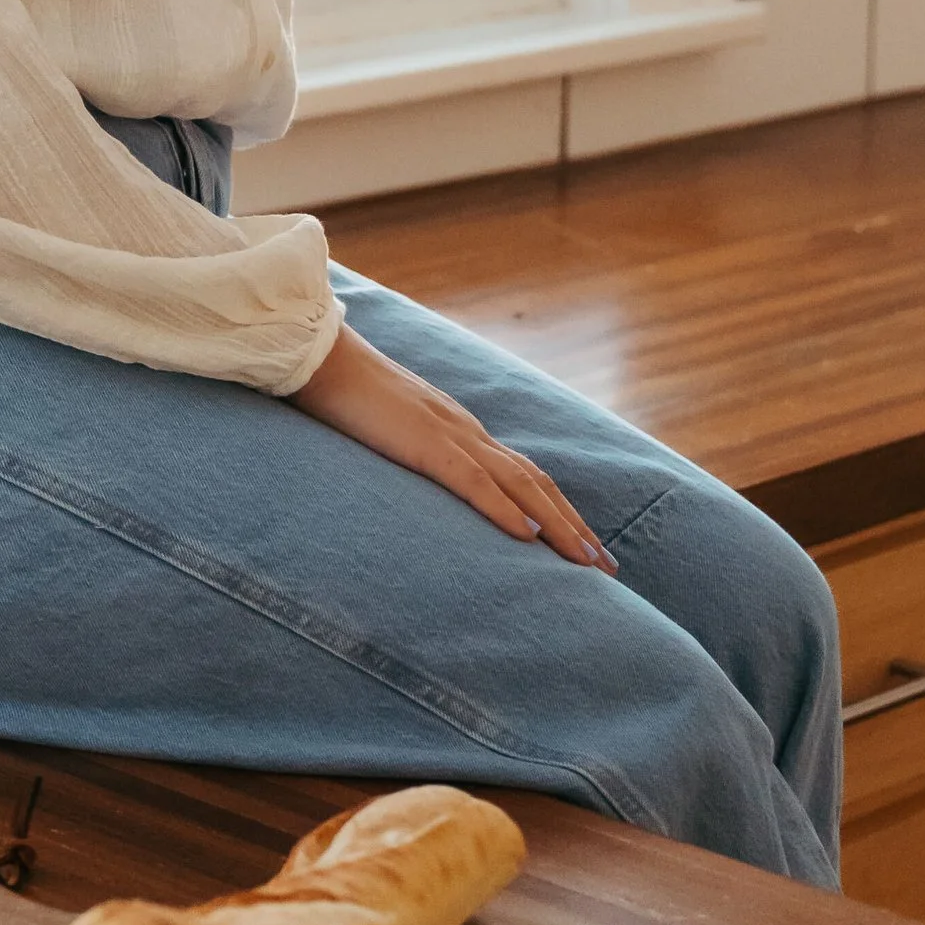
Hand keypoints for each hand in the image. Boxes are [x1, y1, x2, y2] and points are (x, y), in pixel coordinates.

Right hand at [289, 326, 617, 566]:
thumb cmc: (344, 393)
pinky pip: (472, 481)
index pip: (523, 475)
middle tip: (607, 568)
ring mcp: (448, 435)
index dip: (557, 511)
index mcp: (458, 431)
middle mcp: (466, 432)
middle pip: (536, 483)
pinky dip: (504, 509)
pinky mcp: (423, 444)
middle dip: (574, 527)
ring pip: (519, 485)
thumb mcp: (387, 430)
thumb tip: (420, 478)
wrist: (317, 356)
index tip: (581, 546)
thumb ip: (410, 451)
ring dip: (557, 525)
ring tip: (586, 562)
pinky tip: (527, 537)